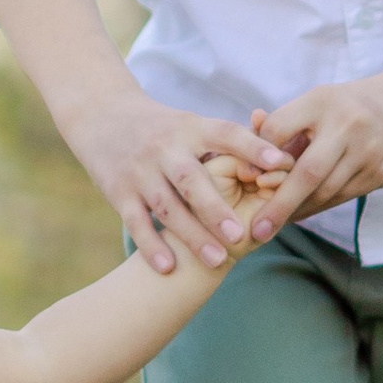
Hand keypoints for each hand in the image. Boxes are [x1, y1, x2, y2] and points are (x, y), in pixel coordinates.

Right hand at [63, 81, 288, 274]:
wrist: (100, 115)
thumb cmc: (162, 128)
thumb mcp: (190, 124)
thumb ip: (229, 143)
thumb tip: (282, 160)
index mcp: (190, 128)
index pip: (225, 134)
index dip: (253, 147)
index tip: (280, 162)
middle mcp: (164, 148)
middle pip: (192, 180)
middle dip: (216, 209)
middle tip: (242, 234)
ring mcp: (140, 171)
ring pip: (168, 206)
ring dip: (192, 235)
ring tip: (218, 261)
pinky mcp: (119, 191)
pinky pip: (136, 222)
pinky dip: (151, 246)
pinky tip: (169, 267)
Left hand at [250, 19, 382, 234]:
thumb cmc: (351, 105)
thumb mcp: (319, 101)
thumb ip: (285, 123)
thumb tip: (248, 143)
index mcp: (322, 101)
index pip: (278, 132)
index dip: (259, 156)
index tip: (244, 176)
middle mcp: (346, 126)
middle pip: (305, 172)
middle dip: (278, 204)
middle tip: (256, 229)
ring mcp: (367, 152)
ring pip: (325, 191)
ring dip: (298, 210)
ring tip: (273, 224)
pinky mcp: (381, 173)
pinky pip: (342, 197)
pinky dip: (318, 207)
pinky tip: (300, 214)